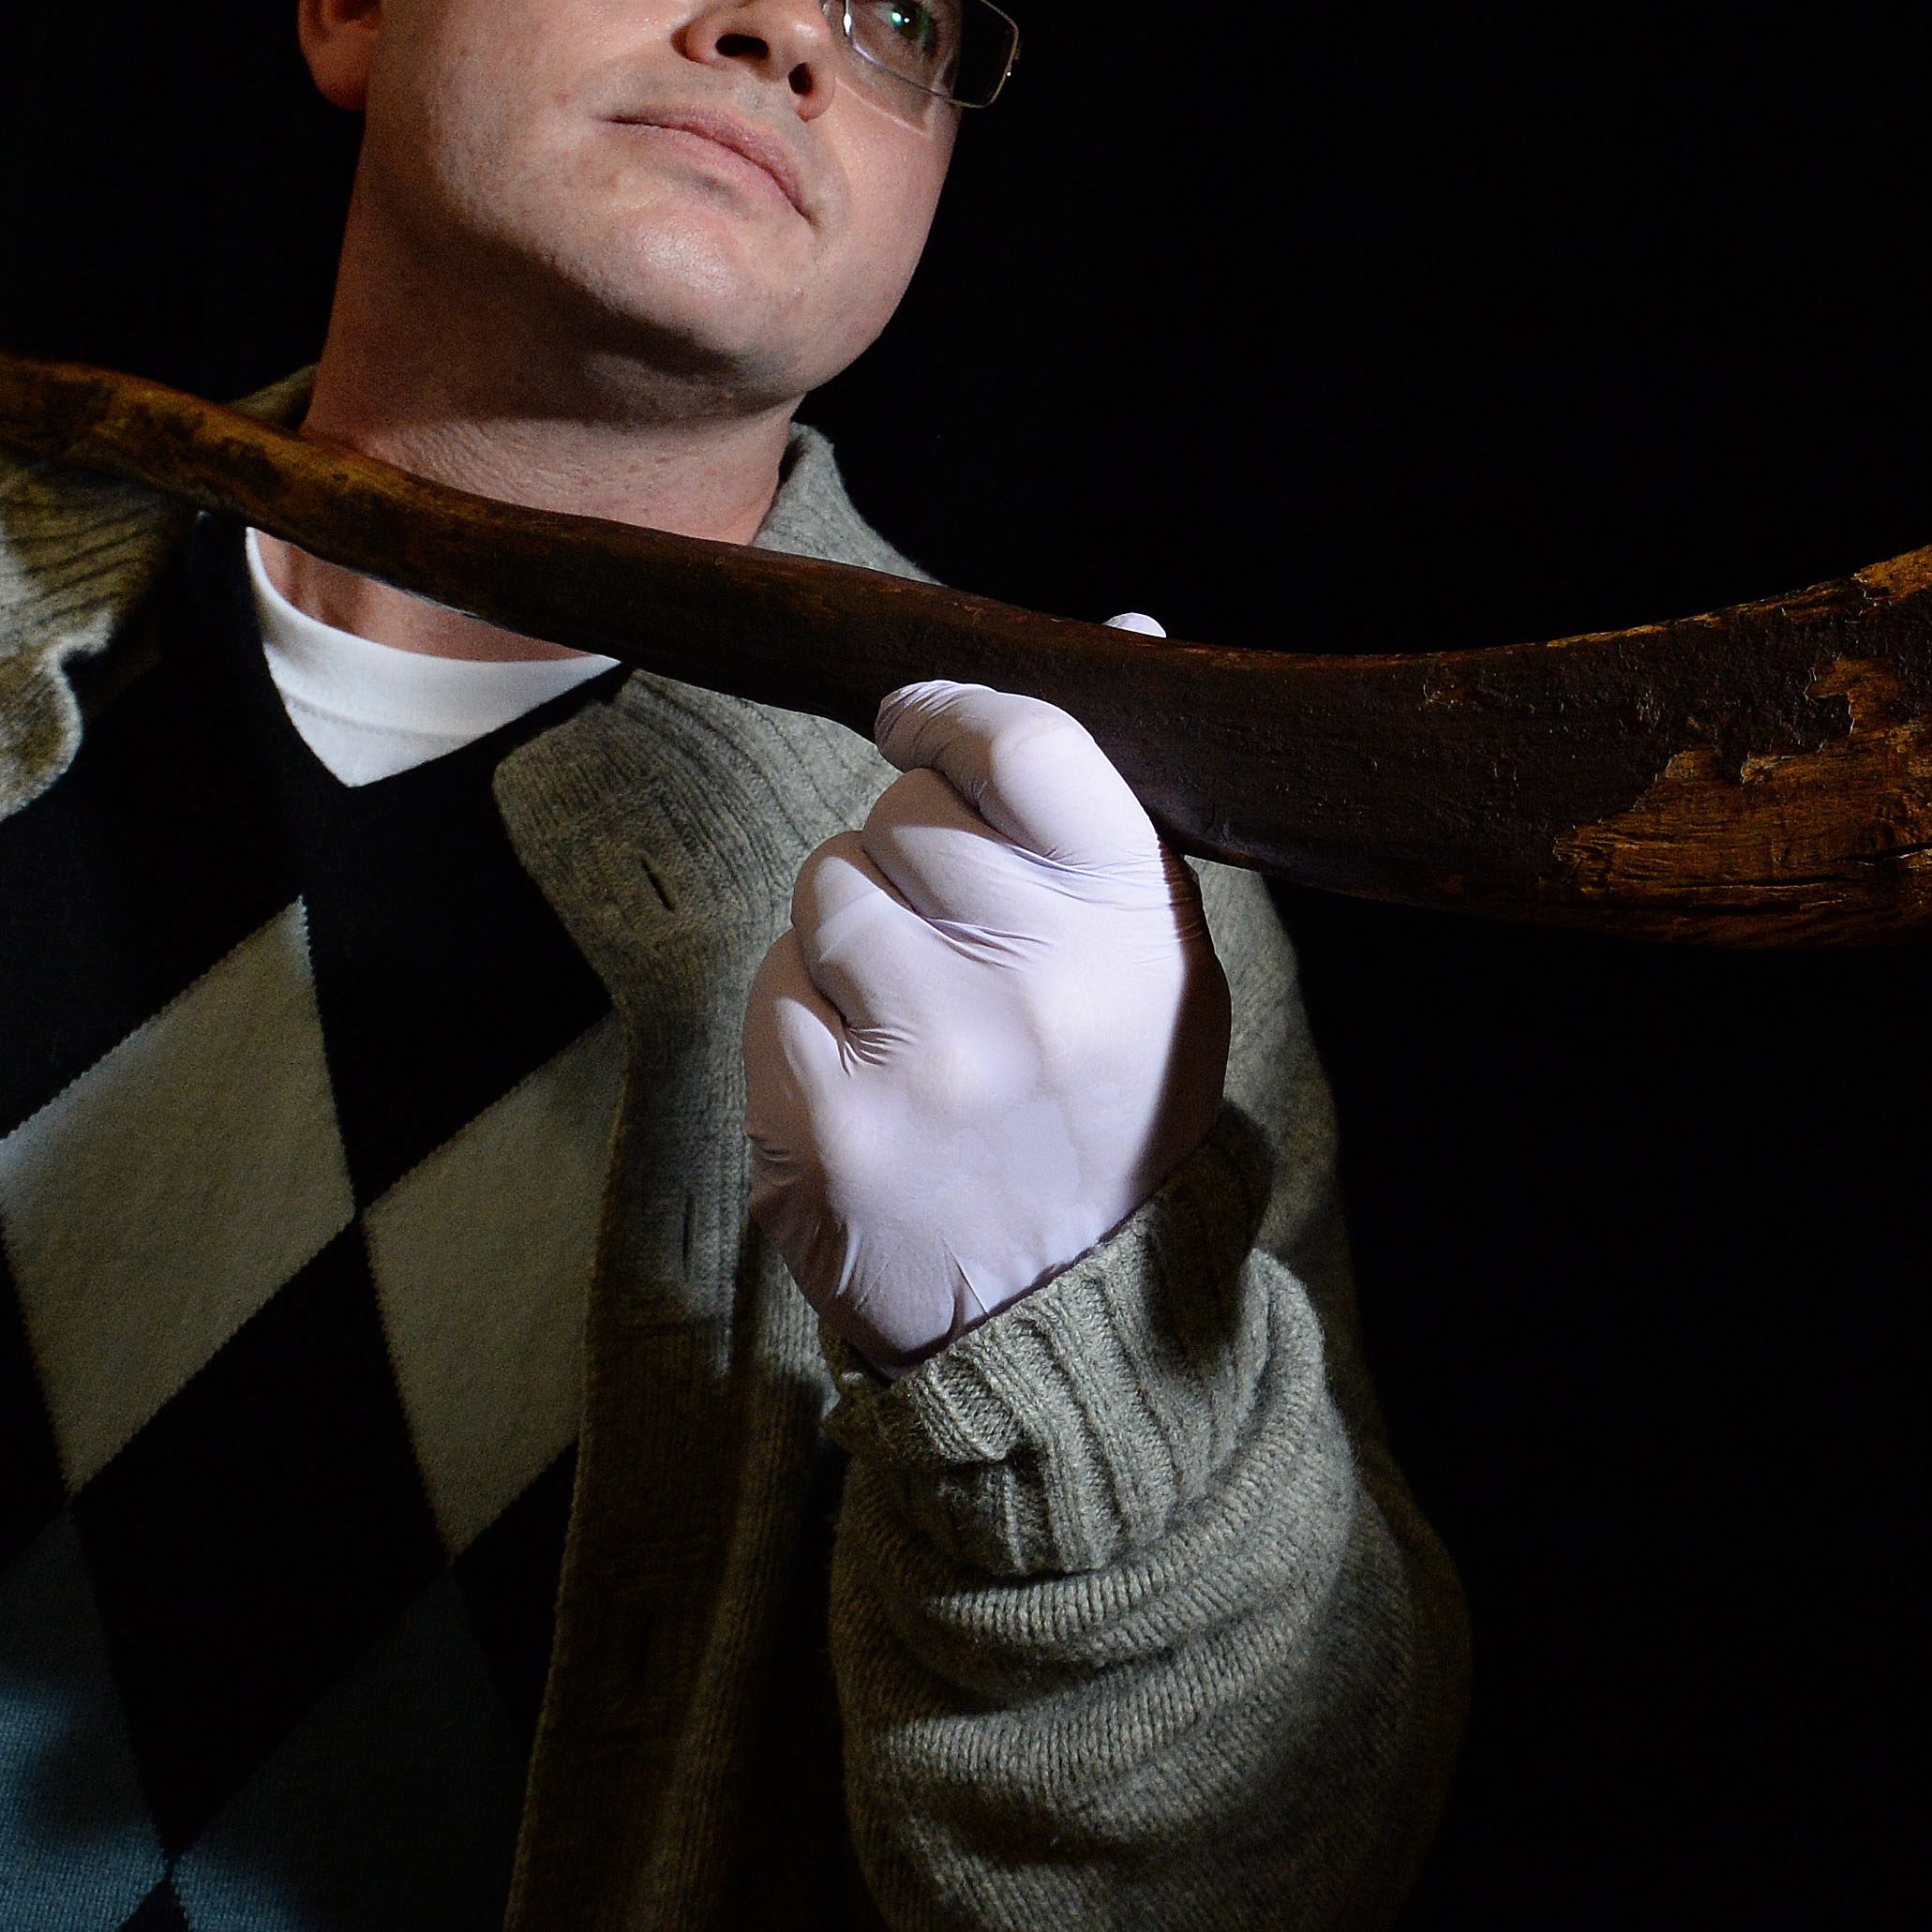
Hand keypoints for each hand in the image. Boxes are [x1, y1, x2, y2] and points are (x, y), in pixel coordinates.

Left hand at [743, 625, 1233, 1367]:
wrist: (1064, 1304)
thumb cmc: (1103, 1096)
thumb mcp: (1156, 949)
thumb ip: (1116, 797)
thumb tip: (1118, 626)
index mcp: (1134, 922)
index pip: (1023, 743)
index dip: (950, 713)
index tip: (918, 724)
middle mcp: (1040, 980)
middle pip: (905, 814)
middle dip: (905, 851)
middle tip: (948, 930)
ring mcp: (932, 1054)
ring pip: (826, 889)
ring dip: (847, 931)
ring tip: (909, 1006)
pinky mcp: (835, 1120)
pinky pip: (775, 988)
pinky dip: (803, 1020)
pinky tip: (867, 1074)